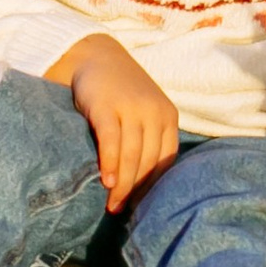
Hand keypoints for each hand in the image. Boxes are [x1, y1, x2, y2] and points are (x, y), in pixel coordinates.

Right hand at [49, 35, 179, 208]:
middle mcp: (154, 112)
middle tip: (122, 211)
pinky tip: (106, 181)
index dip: (154, 187)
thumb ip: (148, 138)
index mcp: (168, 116)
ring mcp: (131, 108)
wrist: (96, 56)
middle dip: (136, 190)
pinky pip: (111, 141)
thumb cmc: (121, 92)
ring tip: (112, 205)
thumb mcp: (143, 111)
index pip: (166, 160)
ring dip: (122, 184)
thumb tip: (143, 185)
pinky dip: (110, 164)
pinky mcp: (106, 106)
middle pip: (149, 161)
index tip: (142, 206)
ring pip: (132, 155)